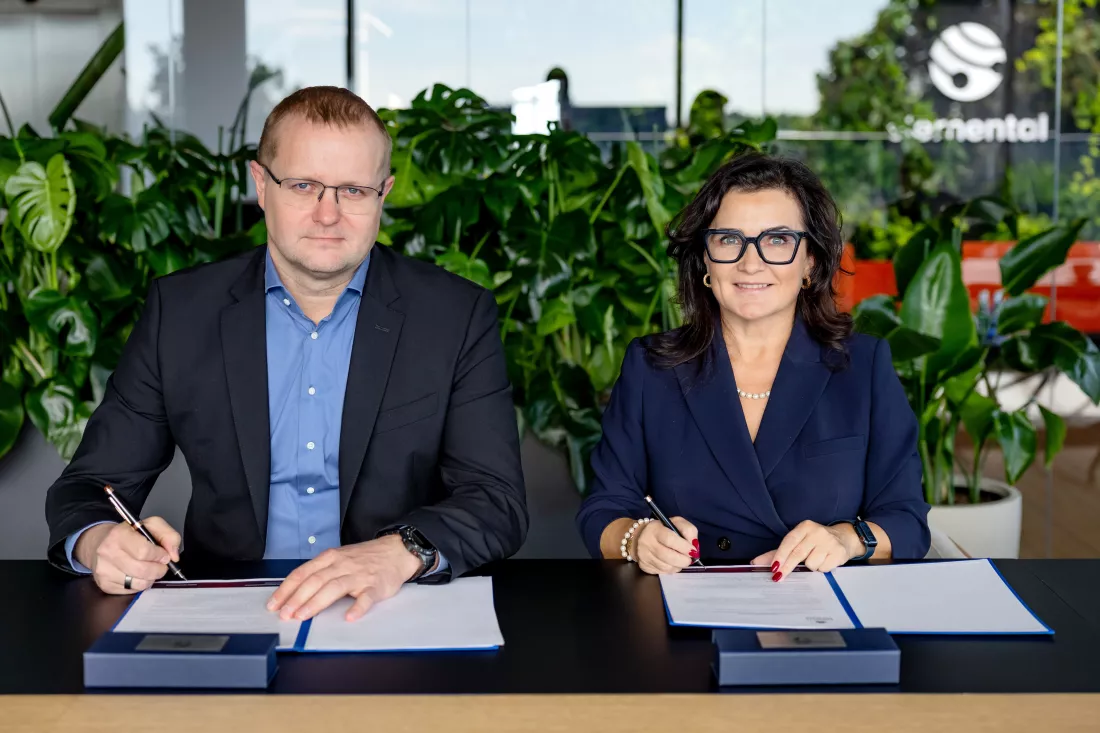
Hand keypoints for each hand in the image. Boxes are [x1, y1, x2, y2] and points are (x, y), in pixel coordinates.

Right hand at [75, 518, 180, 594]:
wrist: (101, 543)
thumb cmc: (130, 534)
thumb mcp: (151, 525)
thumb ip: (169, 535)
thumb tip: (173, 555)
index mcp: (119, 534)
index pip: (144, 552)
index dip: (159, 555)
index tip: (164, 555)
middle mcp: (107, 552)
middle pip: (143, 570)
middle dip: (159, 569)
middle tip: (161, 565)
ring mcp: (104, 570)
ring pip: (139, 583)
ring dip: (151, 578)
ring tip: (150, 569)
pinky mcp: (105, 585)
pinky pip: (132, 591)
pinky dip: (140, 584)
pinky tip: (138, 574)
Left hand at [266, 535, 423, 621]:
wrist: (396, 551)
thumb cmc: (364, 558)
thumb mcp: (339, 558)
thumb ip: (320, 573)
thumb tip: (296, 594)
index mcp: (330, 558)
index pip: (302, 573)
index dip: (286, 589)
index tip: (274, 604)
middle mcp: (342, 565)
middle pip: (315, 581)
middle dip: (297, 599)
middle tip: (285, 615)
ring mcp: (359, 575)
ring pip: (334, 588)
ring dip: (316, 603)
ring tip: (303, 616)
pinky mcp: (375, 586)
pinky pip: (365, 597)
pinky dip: (357, 607)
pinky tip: (349, 617)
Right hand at [633, 517, 698, 574]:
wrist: (640, 537)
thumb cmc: (663, 529)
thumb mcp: (676, 523)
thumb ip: (688, 530)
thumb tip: (694, 546)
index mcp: (655, 529)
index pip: (669, 539)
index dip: (683, 547)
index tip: (693, 551)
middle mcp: (647, 542)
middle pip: (667, 556)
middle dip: (683, 560)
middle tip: (689, 560)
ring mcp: (644, 556)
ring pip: (665, 567)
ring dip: (678, 566)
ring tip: (681, 561)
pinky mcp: (644, 566)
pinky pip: (662, 572)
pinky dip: (671, 570)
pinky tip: (673, 564)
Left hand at [751, 520, 859, 580]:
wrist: (845, 538)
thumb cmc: (816, 541)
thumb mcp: (798, 541)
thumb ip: (778, 552)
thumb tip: (756, 563)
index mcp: (805, 527)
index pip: (789, 542)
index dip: (780, 555)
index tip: (773, 568)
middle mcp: (817, 532)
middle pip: (798, 553)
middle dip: (787, 567)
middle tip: (779, 577)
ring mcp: (829, 542)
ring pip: (811, 563)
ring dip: (810, 567)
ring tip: (816, 559)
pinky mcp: (839, 553)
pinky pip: (823, 568)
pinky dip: (822, 569)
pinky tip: (825, 561)